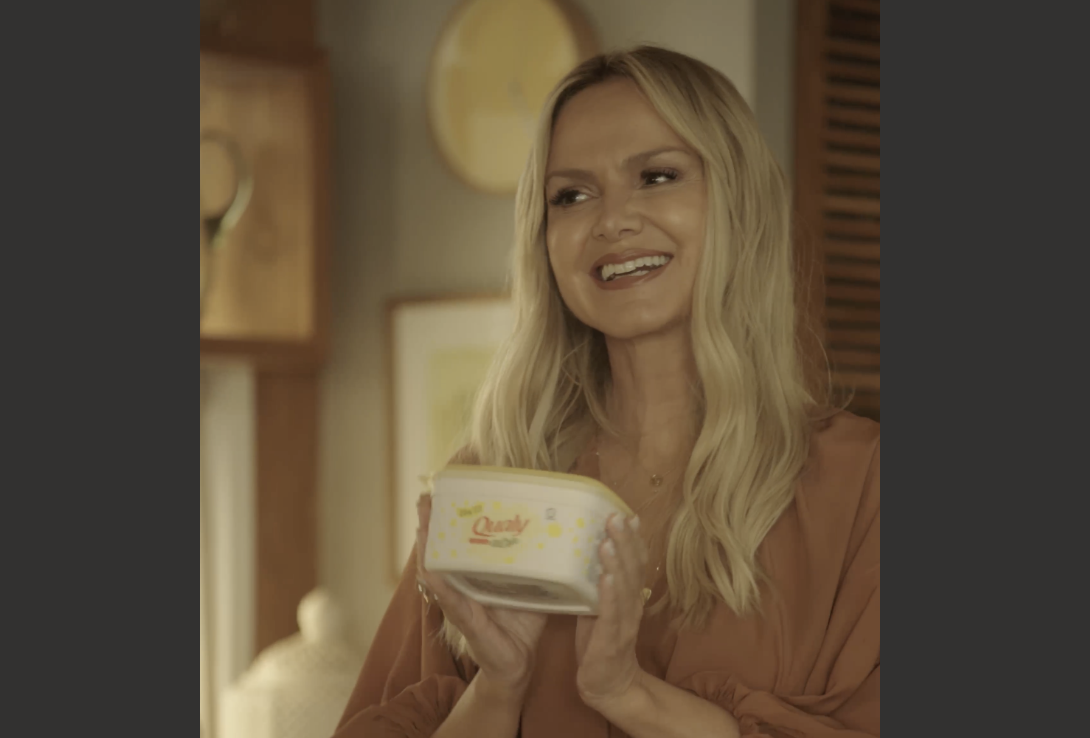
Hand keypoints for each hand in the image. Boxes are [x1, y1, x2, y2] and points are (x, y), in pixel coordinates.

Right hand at [415, 495, 548, 699]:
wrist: (520, 664)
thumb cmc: (522, 623)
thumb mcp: (531, 585)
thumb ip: (539, 562)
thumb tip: (559, 530)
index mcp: (476, 575)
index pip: (456, 542)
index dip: (445, 519)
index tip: (439, 491)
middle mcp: (462, 587)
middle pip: (439, 552)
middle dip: (428, 525)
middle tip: (423, 498)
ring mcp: (461, 605)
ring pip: (436, 573)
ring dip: (426, 550)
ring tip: (421, 526)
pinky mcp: (468, 624)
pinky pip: (452, 603)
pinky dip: (440, 587)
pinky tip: (430, 572)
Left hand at [575, 514, 650, 710]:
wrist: (609, 686)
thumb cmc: (600, 642)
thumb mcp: (600, 605)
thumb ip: (598, 581)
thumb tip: (586, 550)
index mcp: (630, 596)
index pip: (636, 562)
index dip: (634, 539)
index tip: (628, 513)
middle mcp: (632, 605)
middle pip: (634, 569)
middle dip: (625, 541)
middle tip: (616, 516)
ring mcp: (624, 623)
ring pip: (625, 588)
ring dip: (617, 563)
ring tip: (608, 540)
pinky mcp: (610, 641)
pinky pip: (611, 615)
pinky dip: (609, 596)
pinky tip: (605, 579)